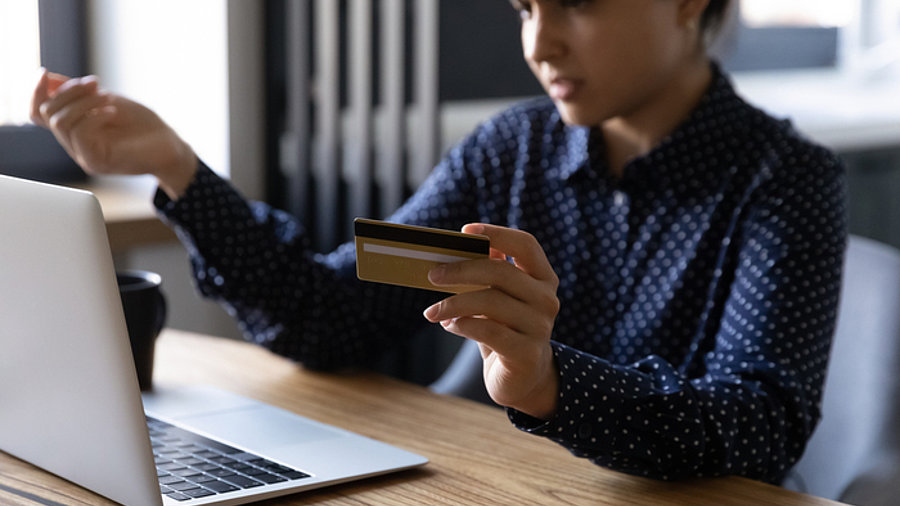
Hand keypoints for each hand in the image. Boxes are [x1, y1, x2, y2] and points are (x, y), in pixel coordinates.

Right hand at [30, 70, 196, 198]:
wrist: (170, 146)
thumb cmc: (143, 126)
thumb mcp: (108, 100)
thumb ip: (79, 94)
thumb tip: (50, 80)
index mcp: (75, 129)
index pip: (39, 114)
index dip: (36, 92)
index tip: (46, 72)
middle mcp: (75, 144)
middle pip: (49, 114)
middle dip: (69, 91)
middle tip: (96, 83)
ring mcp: (84, 155)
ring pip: (62, 122)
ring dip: (84, 102)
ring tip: (108, 97)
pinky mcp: (97, 162)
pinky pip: (80, 134)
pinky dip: (94, 116)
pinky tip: (112, 112)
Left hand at [423, 224, 560, 418]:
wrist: (522, 378)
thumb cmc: (505, 328)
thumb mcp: (499, 297)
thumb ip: (490, 272)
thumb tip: (462, 245)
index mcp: (543, 278)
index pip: (526, 245)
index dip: (497, 234)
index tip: (466, 231)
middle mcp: (547, 300)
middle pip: (501, 272)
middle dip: (462, 270)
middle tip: (433, 275)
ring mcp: (540, 327)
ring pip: (490, 302)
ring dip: (453, 303)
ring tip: (432, 311)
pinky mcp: (527, 353)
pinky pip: (488, 331)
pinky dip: (462, 325)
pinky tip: (448, 325)